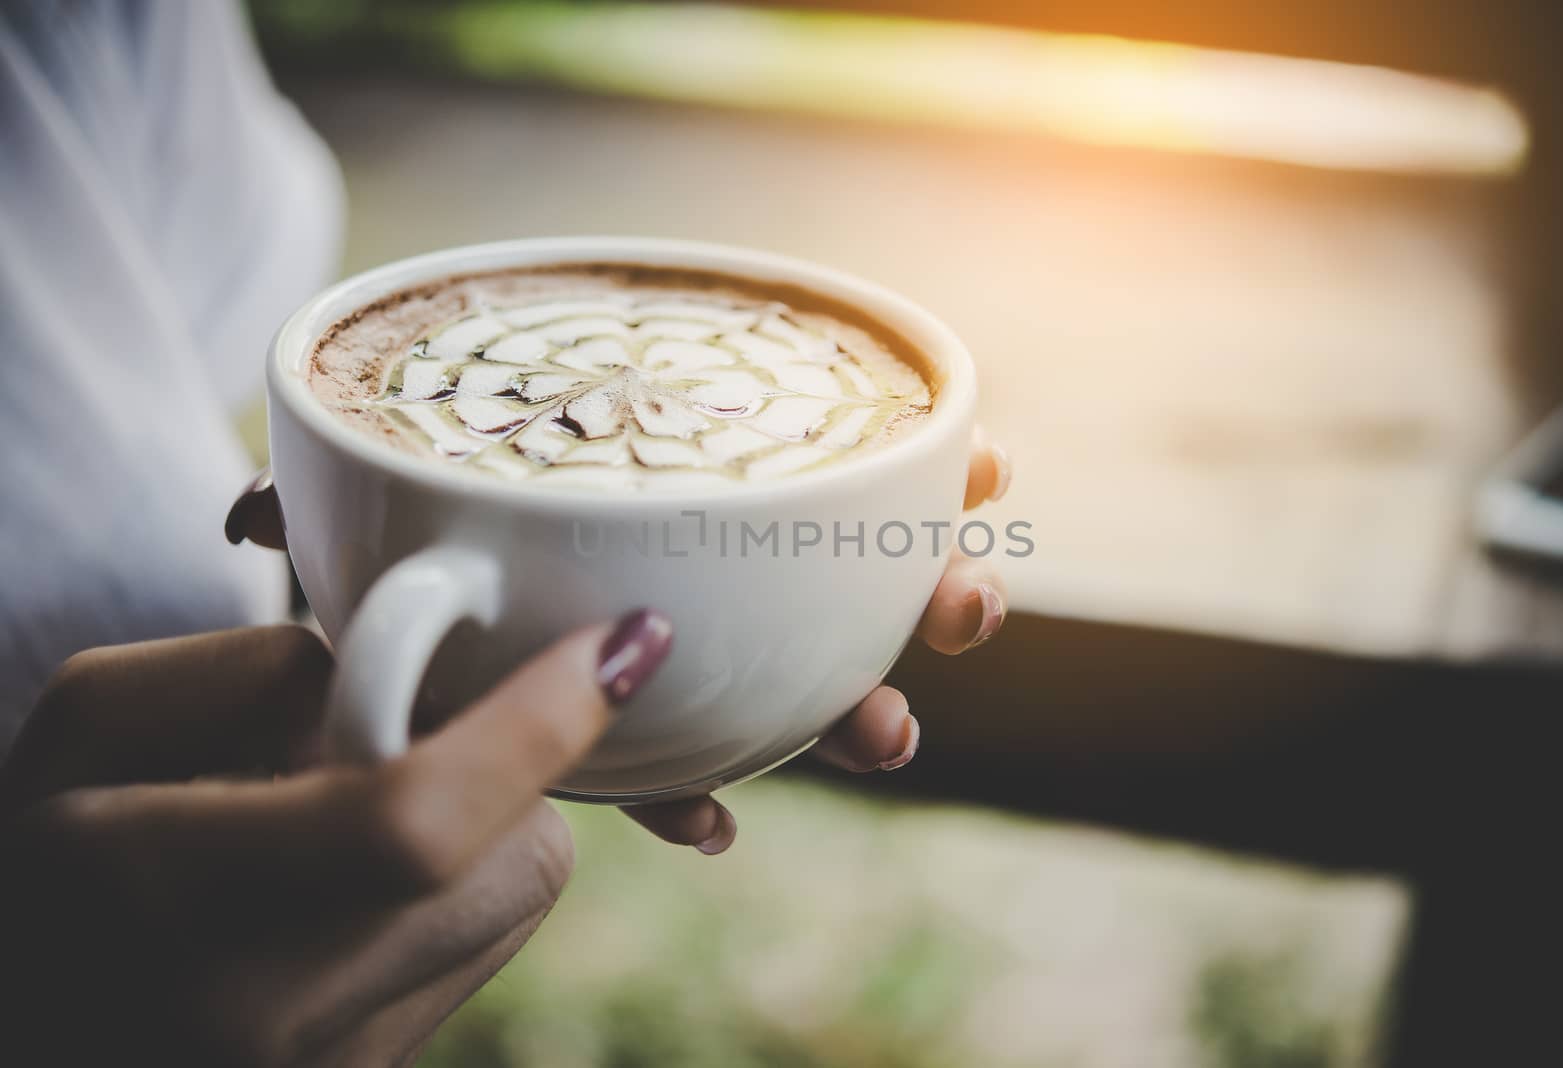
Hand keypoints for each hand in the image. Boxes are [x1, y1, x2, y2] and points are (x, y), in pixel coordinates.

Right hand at [0, 614, 669, 1063]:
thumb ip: (253, 667)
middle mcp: (268, 1012)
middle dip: (511, 766)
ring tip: (360, 814)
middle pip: (517, 855)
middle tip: (419, 728)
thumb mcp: (88, 725)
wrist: (33, 1027)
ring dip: (487, 826)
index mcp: (169, 896)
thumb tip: (408, 671)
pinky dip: (456, 892)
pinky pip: (484, 953)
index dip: (537, 725)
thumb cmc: (43, 866)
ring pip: (520, 899)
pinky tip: (356, 890)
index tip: (627, 644)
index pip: (413, 822)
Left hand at [226, 430, 1011, 852]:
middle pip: (826, 572)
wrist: (340, 648)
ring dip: (851, 706)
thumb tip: (255, 511)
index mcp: (652, 472)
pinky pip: (678, 766)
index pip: (792, 457)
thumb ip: (318, 481)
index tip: (982, 462)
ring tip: (889, 735)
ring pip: (787, 675)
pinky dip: (690, 789)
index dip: (895, 468)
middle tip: (970, 602)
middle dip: (915, 588)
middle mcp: (675, 556)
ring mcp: (663, 646)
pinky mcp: (629, 731)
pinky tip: (710, 822)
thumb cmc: (351, 542)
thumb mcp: (338, 496)